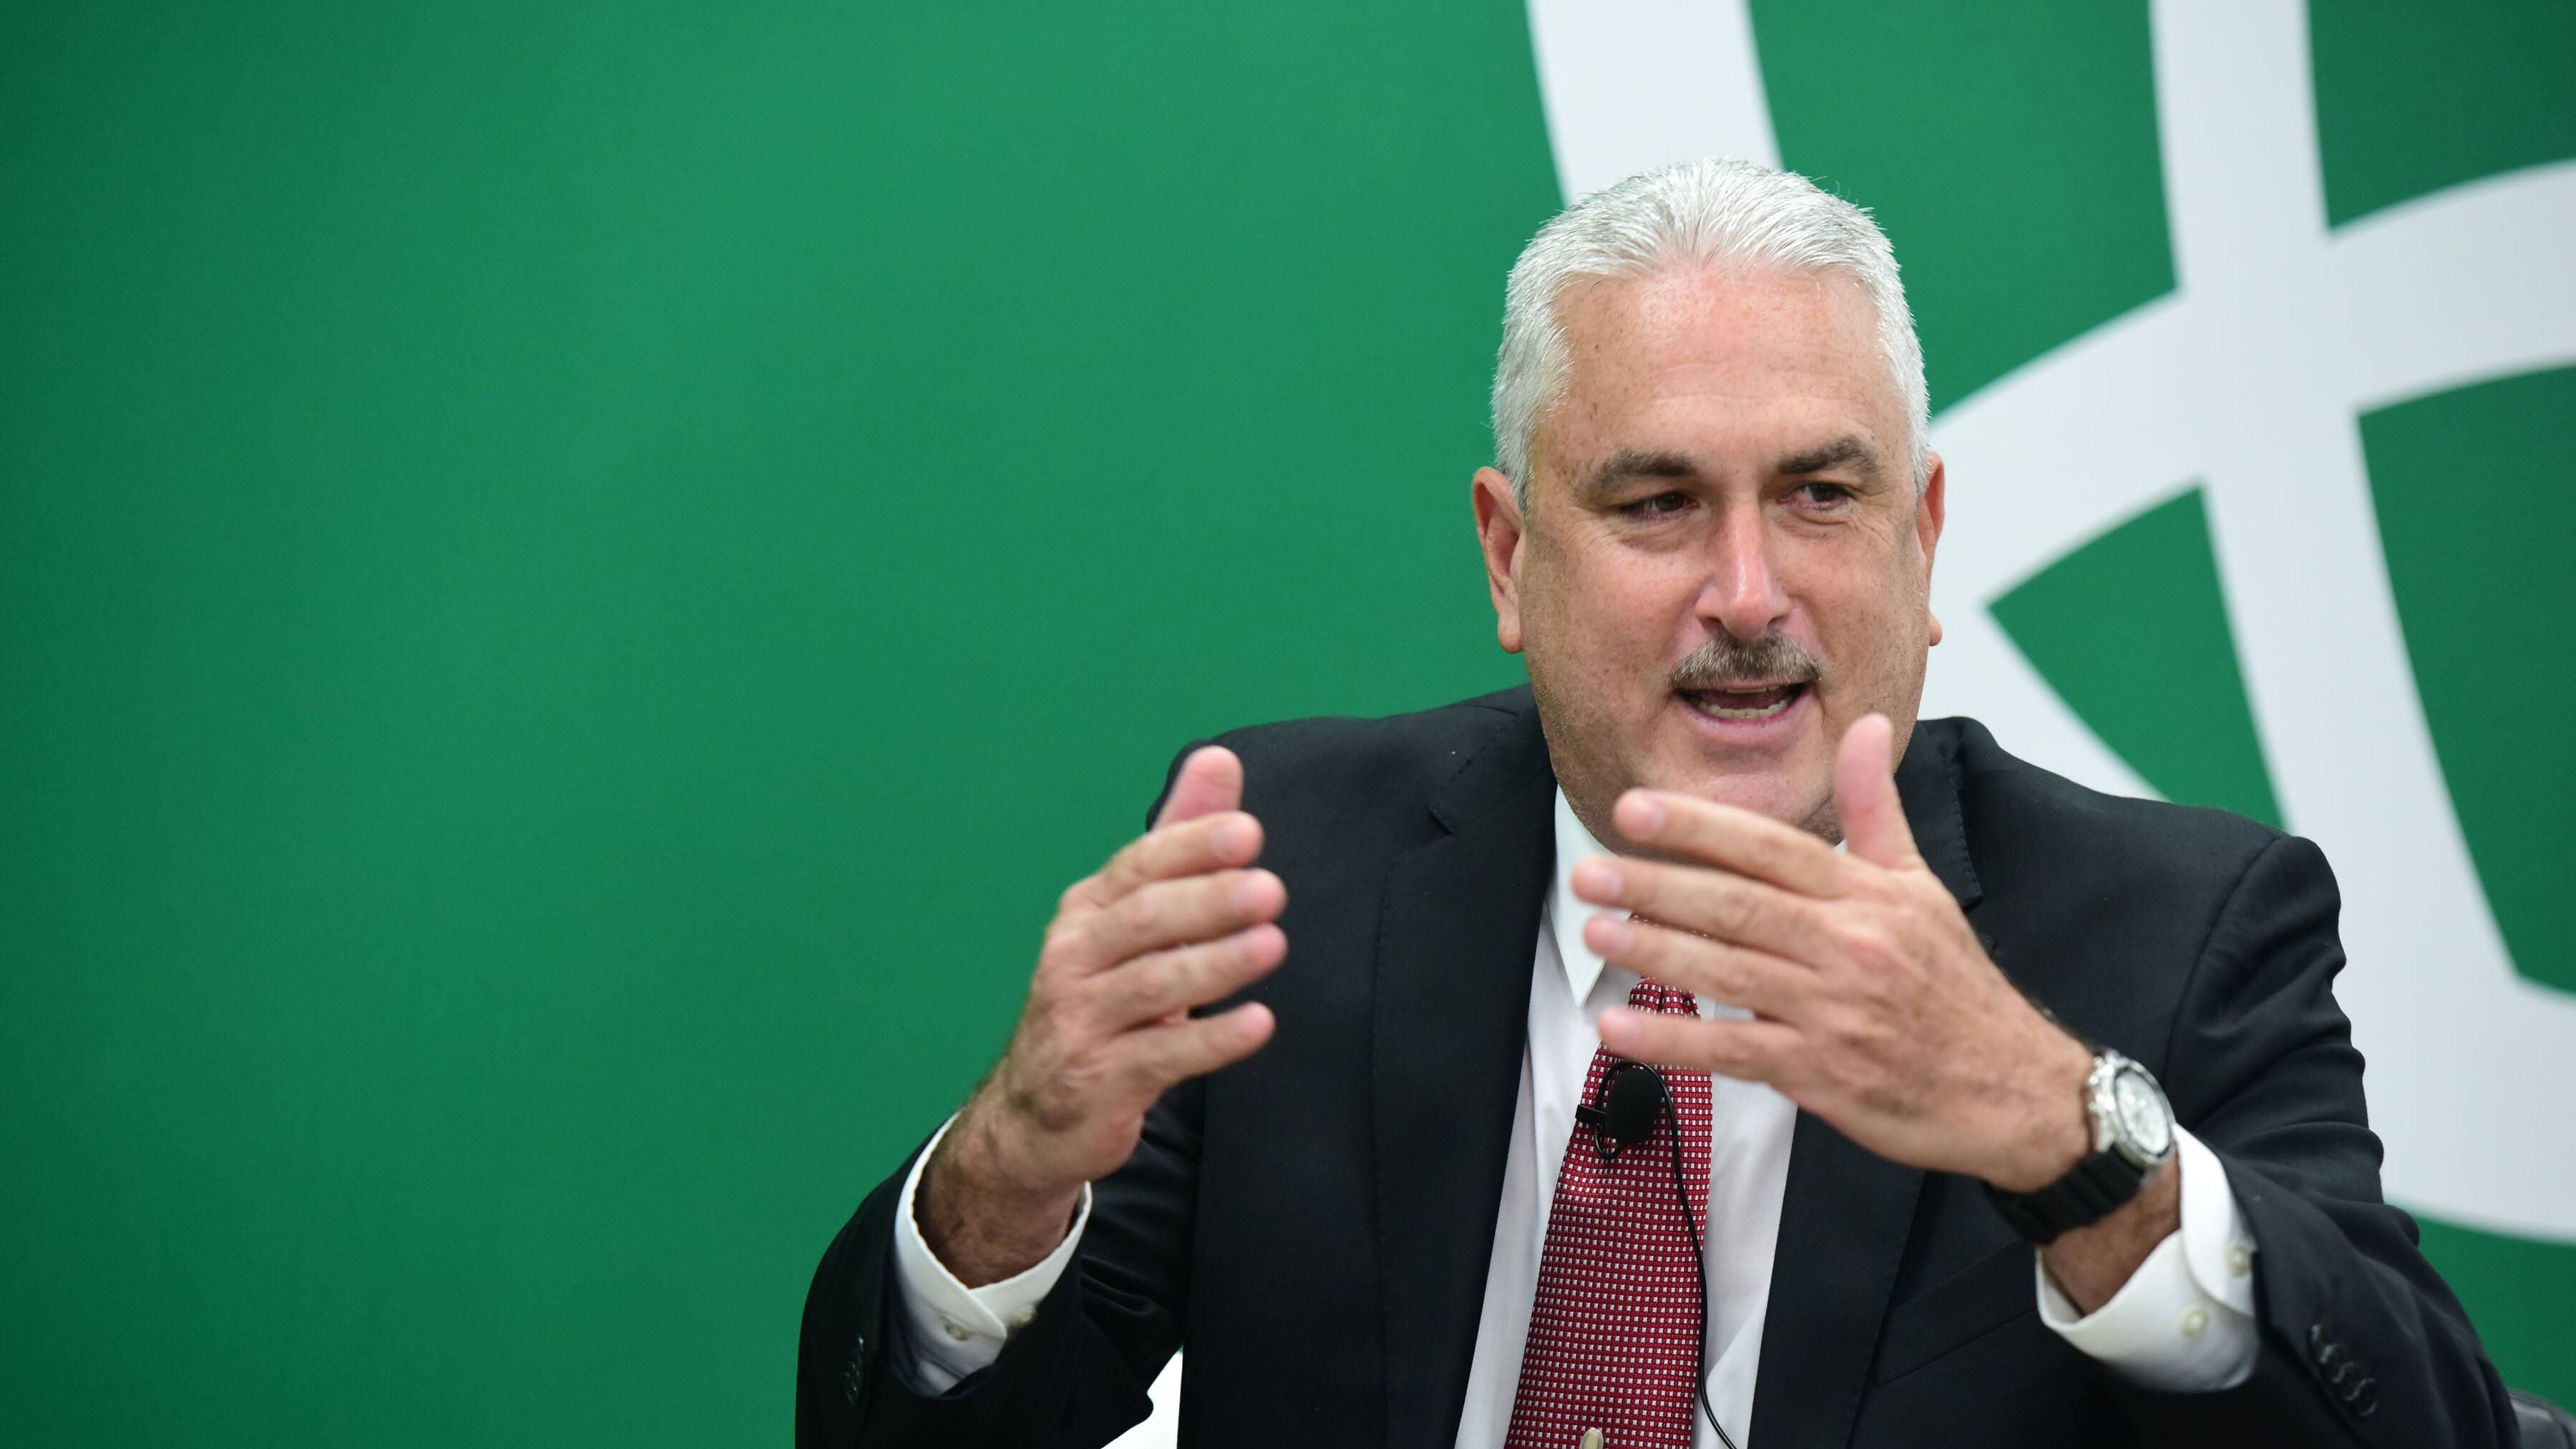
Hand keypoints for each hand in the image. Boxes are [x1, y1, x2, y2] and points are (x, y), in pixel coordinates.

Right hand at [920, 746, 1287, 1284]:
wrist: (1033, 1114)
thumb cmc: (1101, 999)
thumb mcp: (1133, 919)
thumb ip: (1179, 840)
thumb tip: (1218, 758)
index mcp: (1087, 911)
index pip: (1138, 866)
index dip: (1190, 848)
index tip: (1247, 832)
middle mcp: (1074, 958)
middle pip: (1143, 919)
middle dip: (1208, 901)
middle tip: (1270, 889)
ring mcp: (1081, 1021)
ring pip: (1151, 985)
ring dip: (1215, 964)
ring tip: (1272, 945)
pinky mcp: (1099, 1081)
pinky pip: (1160, 1056)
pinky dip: (1211, 1040)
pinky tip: (1258, 1024)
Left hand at [1571, 715, 2093, 1192]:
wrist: (2012, 1089)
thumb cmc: (1954, 986)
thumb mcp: (1920, 886)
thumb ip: (1874, 809)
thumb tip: (1870, 725)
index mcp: (1866, 895)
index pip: (1771, 847)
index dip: (1699, 826)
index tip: (1634, 809)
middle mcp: (1849, 947)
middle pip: (1738, 906)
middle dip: (1657, 885)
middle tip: (1590, 871)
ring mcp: (1834, 1012)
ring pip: (1729, 974)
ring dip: (1655, 954)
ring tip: (1594, 933)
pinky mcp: (1822, 1073)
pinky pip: (1734, 1053)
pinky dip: (1674, 1043)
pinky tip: (1619, 1031)